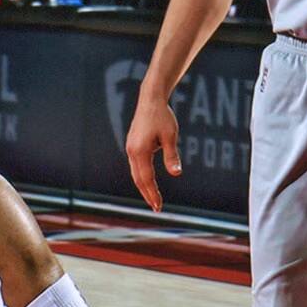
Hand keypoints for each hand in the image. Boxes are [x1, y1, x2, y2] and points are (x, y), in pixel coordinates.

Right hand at [125, 95, 181, 211]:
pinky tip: (147, 180)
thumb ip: (171, 156)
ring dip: (143, 186)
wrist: (150, 99)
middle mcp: (132, 151)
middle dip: (147, 194)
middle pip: (138, 179)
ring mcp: (130, 147)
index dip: (153, 194)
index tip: (158, 207)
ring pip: (135, 173)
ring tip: (152, 197)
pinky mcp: (132, 144)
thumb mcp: (170, 136)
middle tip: (156, 208)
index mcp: (140, 151)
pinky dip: (141, 176)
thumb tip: (176, 174)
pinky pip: (135, 165)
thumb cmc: (162, 117)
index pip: (146, 179)